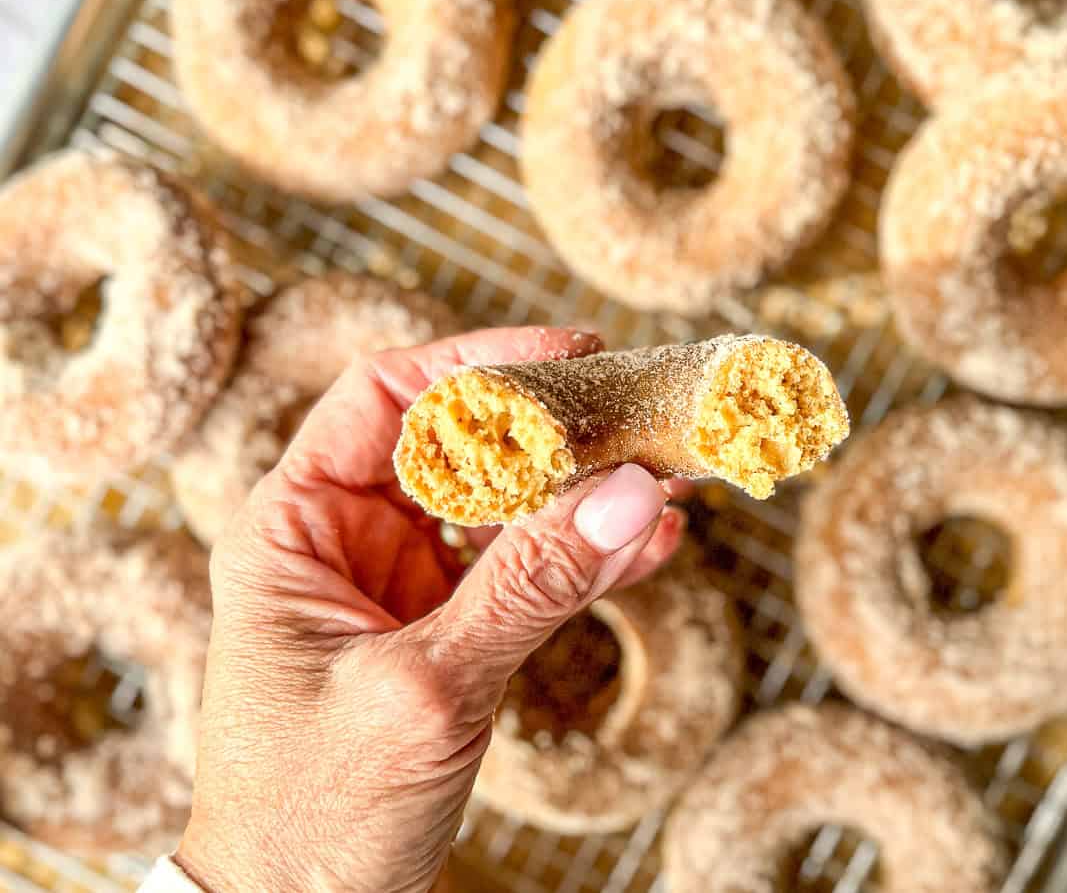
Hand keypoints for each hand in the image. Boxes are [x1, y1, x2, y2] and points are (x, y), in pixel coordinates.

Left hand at [174, 327, 685, 891]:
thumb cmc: (314, 811)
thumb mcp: (424, 688)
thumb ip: (527, 587)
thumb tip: (629, 494)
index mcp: (296, 525)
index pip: (386, 396)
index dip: (479, 361)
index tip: (573, 352)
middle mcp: (351, 540)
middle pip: (463, 446)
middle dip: (556, 430)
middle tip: (646, 414)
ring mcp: (405, 587)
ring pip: (506, 510)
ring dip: (586, 494)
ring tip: (672, 476)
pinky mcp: (450, 634)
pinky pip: (527, 577)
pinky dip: (587, 561)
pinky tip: (652, 545)